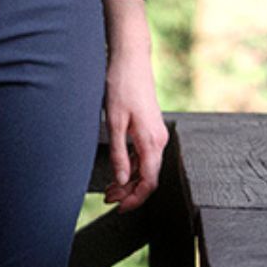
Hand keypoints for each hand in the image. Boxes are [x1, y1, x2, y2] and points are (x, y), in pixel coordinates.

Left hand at [101, 0, 167, 211]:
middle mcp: (159, 140)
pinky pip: (145, 155)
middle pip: (149, 177)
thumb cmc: (121, 86)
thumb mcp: (114, 123)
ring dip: (130, 181)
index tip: (118, 207)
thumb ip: (119, 154)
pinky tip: (118, 171)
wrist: (131, 59)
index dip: (134, 199)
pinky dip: (132, 167)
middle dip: (129, 192)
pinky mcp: (151, 128)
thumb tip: (122, 182)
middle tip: (107, 199)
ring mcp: (156, 134)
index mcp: (152, 141)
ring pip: (147, 167)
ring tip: (109, 188)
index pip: (149, 182)